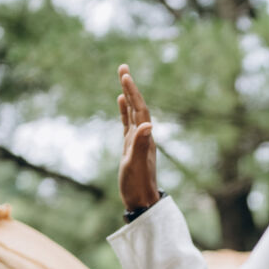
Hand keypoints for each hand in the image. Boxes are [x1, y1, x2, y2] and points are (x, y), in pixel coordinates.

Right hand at [117, 64, 159, 210]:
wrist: (142, 200)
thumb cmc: (138, 185)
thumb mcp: (136, 164)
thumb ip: (141, 145)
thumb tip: (148, 125)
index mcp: (145, 138)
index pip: (140, 110)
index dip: (133, 93)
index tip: (125, 75)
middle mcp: (144, 136)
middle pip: (137, 106)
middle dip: (130, 87)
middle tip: (123, 67)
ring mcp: (137, 140)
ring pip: (133, 112)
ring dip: (128, 95)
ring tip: (123, 78)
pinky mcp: (131, 146)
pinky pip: (128, 123)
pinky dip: (124, 111)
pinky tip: (120, 102)